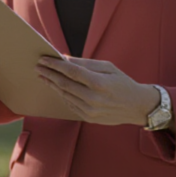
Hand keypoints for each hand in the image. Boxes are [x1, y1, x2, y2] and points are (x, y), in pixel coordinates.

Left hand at [36, 56, 161, 125]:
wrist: (137, 106)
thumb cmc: (123, 83)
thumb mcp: (109, 68)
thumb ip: (86, 64)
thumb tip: (65, 58)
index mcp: (99, 83)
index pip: (71, 72)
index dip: (55, 65)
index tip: (43, 59)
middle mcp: (93, 98)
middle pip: (64, 84)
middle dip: (49, 74)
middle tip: (38, 67)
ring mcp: (90, 110)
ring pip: (64, 95)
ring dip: (52, 84)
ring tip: (43, 76)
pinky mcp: (88, 118)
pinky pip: (70, 104)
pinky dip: (61, 94)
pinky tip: (56, 87)